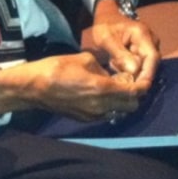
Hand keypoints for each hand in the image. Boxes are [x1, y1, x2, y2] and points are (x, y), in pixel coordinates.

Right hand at [0, 52, 150, 120]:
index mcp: (102, 89)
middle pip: (132, 106)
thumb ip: (104, 68)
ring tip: (113, 87)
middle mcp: (101, 106)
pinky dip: (109, 105)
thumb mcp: (84, 59)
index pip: (135, 92)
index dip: (143, 85)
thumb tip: (112, 73)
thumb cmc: (56, 68)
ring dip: (122, 101)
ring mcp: (93, 115)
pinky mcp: (84, 119)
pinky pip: (106, 114)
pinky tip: (99, 94)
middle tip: (128, 81)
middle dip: (135, 94)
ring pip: (119, 111)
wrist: (33, 87)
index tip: (144, 78)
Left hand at [91, 0, 159, 87]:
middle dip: (136, 74)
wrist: (107, 18)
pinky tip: (116, 64)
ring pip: (145, 66)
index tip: (138, 87)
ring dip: (130, 71)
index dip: (147, 73)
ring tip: (113, 65)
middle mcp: (151, 40)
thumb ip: (120, 54)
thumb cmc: (105, 26)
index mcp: (142, 34)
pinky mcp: (144, 51)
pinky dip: (129, 67)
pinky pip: (141, 64)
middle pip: (150, 64)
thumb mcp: (106, 39)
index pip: (152, 57)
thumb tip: (134, 70)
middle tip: (118, 77)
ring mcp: (149, 46)